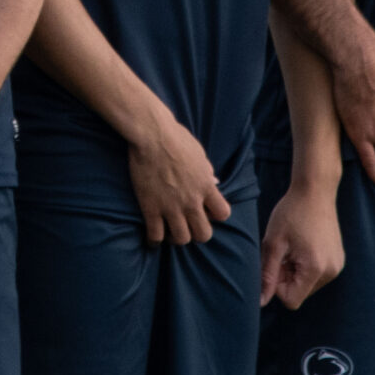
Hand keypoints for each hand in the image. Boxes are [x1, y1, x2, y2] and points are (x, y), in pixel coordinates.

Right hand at [126, 109, 230, 246]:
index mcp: (206, 186)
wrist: (151, 134)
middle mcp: (192, 201)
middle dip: (198, 233)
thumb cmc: (176, 138)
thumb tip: (213, 182)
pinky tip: (152, 238)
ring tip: (170, 232)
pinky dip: (154, 240)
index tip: (206, 210)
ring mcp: (171, 206)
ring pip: (181, 239)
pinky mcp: (151, 208)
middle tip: (189, 226)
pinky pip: (155, 235)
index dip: (215, 215)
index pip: (223, 213)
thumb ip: (206, 172)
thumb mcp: (198, 153)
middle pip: (204, 234)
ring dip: (177, 238)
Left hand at [260, 178, 343, 308]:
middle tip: (283, 251)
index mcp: (316, 269)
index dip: (277, 286)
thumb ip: (267, 275)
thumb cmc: (291, 213)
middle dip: (287, 277)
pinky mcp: (338, 259)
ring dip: (296, 271)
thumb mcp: (273, 243)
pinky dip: (306, 265)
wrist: (315, 190)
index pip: (291, 300)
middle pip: (300, 293)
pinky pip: (317, 274)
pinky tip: (303, 244)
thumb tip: (260, 302)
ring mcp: (337, 265)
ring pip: (308, 284)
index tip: (275, 263)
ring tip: (293, 246)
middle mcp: (331, 271)